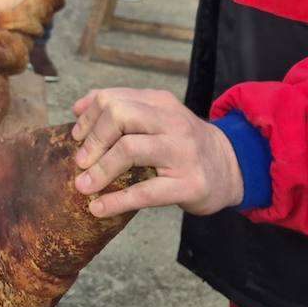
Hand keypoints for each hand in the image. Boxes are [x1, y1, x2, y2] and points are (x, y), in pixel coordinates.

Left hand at [71, 88, 243, 217]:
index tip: (76, 137)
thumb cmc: (184, 145)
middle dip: (93, 140)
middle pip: (119, 115)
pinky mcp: (189, 184)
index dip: (88, 118)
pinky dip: (116, 201)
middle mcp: (172, 122)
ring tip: (82, 186)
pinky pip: (145, 192)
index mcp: (160, 103)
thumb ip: (122, 109)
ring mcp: (182, 152)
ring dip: (99, 170)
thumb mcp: (158, 118)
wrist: (231, 168)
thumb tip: (79, 107)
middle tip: (80, 161)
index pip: (113, 98)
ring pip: (129, 150)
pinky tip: (98, 208)